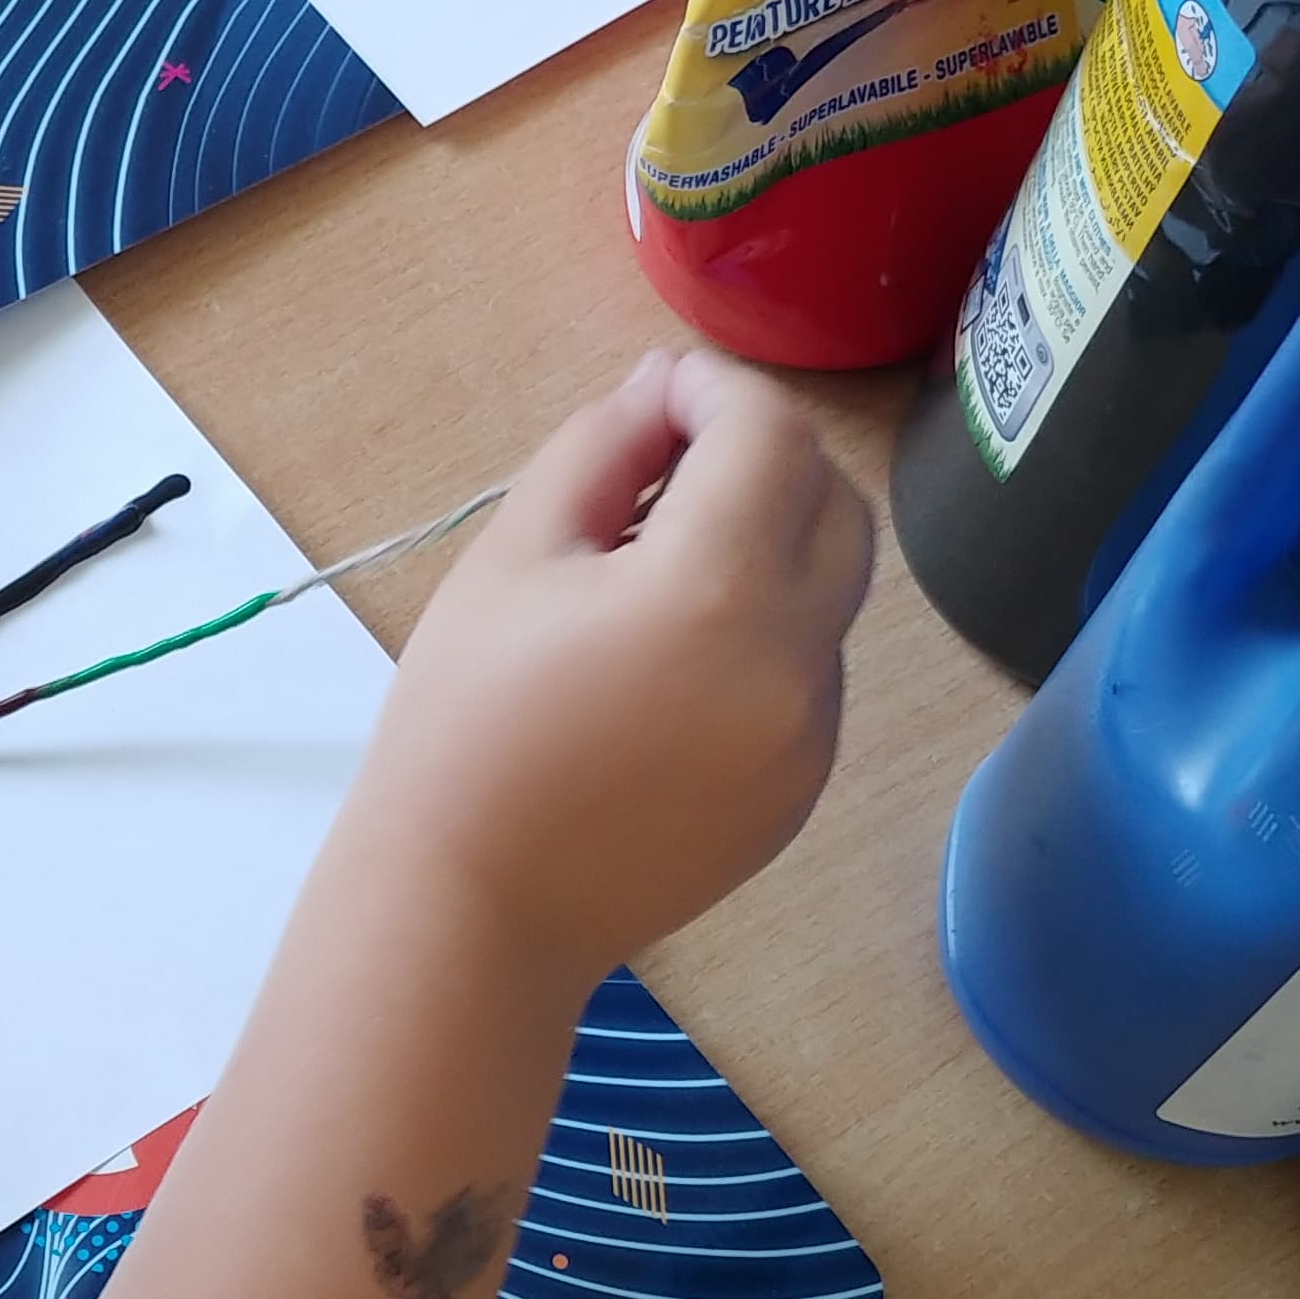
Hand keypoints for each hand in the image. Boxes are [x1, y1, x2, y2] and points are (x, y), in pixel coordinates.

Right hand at [344, 348, 871, 992]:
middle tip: (664, 467)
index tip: (657, 394)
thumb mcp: (510, 559)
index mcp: (715, 591)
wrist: (474, 908)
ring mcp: (811, 731)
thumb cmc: (464, 727)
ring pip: (829, 588)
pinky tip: (664, 668)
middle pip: (835, 501)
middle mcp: (795, 657)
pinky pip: (808, 670)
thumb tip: (664, 391)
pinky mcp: (803, 785)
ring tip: (650, 577)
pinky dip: (761, 633)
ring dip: (766, 545)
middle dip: (763, 458)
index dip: (717, 390)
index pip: (771, 435)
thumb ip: (600, 449)